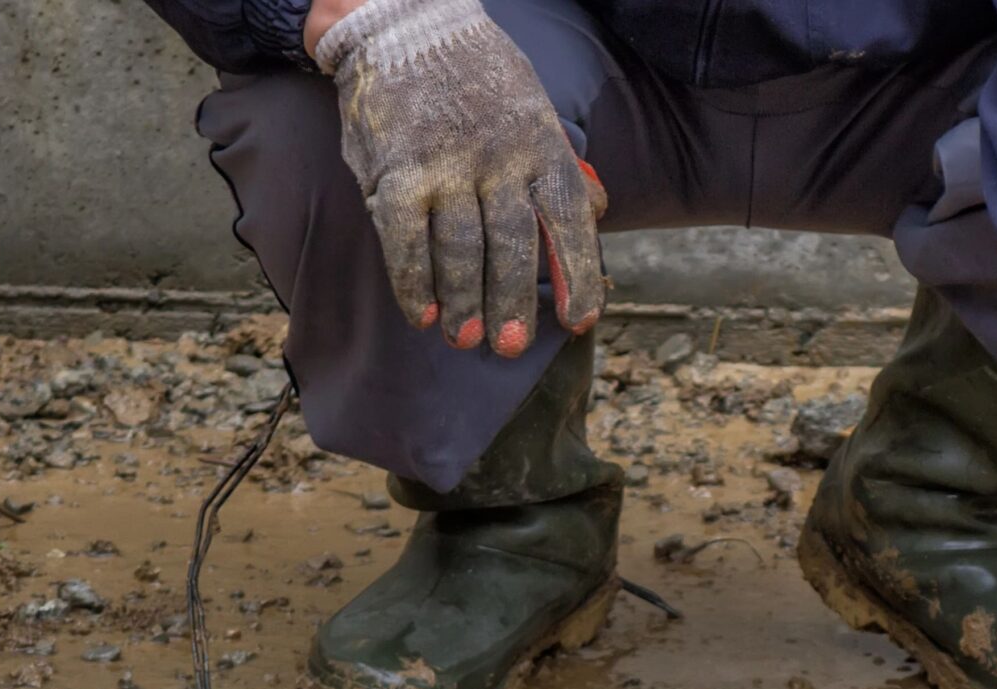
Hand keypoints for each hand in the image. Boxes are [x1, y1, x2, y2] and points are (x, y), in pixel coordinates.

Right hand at [313, 0, 605, 357]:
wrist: (406, 21)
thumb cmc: (478, 80)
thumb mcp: (534, 111)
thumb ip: (561, 167)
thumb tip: (600, 212)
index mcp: (540, 146)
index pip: (568, 221)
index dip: (577, 275)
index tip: (579, 323)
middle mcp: (497, 158)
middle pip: (512, 246)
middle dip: (514, 303)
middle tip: (511, 347)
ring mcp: (445, 165)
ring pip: (460, 250)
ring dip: (464, 302)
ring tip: (466, 339)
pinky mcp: (396, 171)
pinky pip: (405, 240)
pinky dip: (414, 283)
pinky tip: (422, 314)